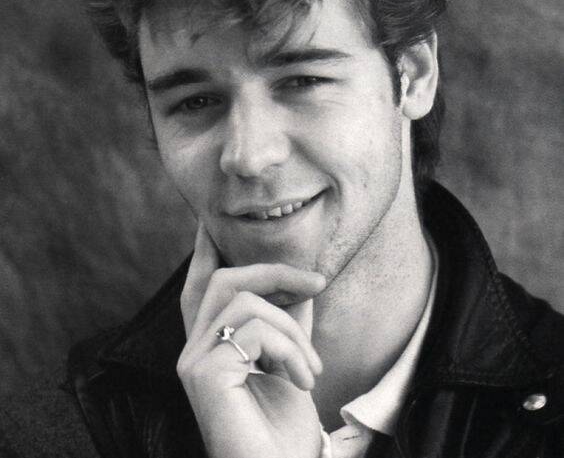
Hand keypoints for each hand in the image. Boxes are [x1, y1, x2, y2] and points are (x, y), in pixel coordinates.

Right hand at [176, 223, 325, 457]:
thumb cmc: (284, 431)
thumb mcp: (292, 361)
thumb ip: (291, 321)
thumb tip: (304, 281)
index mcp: (211, 347)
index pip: (202, 286)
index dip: (205, 250)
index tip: (209, 220)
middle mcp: (193, 351)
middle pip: (225, 280)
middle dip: (275, 271)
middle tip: (318, 282)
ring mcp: (193, 362)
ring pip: (245, 301)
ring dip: (293, 327)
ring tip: (311, 367)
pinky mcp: (202, 373)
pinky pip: (254, 330)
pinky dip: (289, 348)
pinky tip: (302, 379)